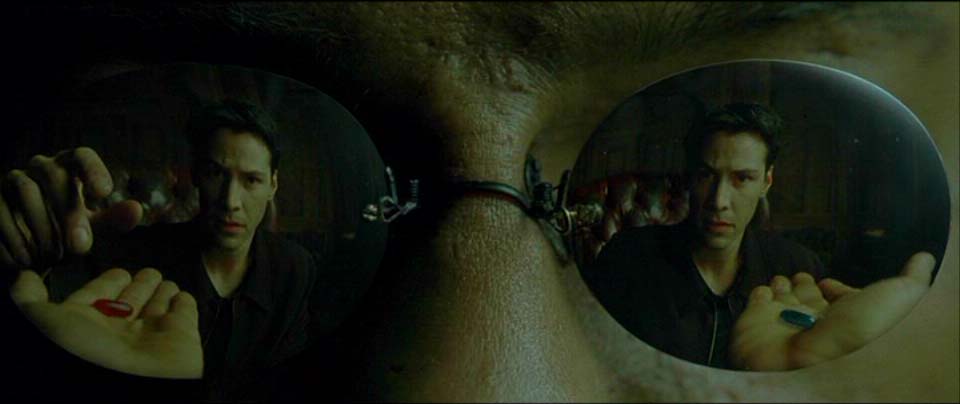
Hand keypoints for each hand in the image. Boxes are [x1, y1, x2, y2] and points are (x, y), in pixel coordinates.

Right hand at [0, 147, 142, 269]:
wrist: (27, 252)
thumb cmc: (66, 233)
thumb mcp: (90, 228)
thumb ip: (112, 219)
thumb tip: (136, 210)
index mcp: (70, 168)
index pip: (82, 156)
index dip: (93, 170)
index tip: (104, 192)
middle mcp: (40, 167)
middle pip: (53, 175)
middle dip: (68, 212)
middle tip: (80, 247)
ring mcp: (12, 180)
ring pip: (26, 191)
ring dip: (43, 227)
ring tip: (54, 256)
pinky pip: (2, 213)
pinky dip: (17, 238)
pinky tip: (28, 260)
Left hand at [9, 267, 202, 378]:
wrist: (125, 383)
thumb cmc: (78, 352)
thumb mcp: (40, 321)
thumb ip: (28, 298)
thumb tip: (25, 276)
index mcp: (85, 326)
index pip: (97, 297)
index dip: (107, 283)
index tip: (117, 272)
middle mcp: (118, 330)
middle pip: (130, 301)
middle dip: (138, 285)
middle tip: (146, 271)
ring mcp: (151, 334)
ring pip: (156, 305)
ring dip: (160, 291)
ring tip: (163, 279)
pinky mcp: (181, 335)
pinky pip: (184, 312)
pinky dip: (184, 302)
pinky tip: (181, 293)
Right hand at [730, 252, 935, 370]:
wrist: (809, 361)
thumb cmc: (859, 333)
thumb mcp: (898, 298)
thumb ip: (912, 278)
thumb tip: (925, 258)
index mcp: (846, 318)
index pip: (840, 299)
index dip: (837, 290)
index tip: (831, 283)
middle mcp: (815, 320)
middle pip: (809, 297)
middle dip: (806, 285)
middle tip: (803, 277)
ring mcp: (784, 321)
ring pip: (783, 297)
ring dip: (783, 286)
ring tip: (783, 280)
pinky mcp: (755, 320)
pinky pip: (757, 301)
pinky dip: (760, 294)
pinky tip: (765, 290)